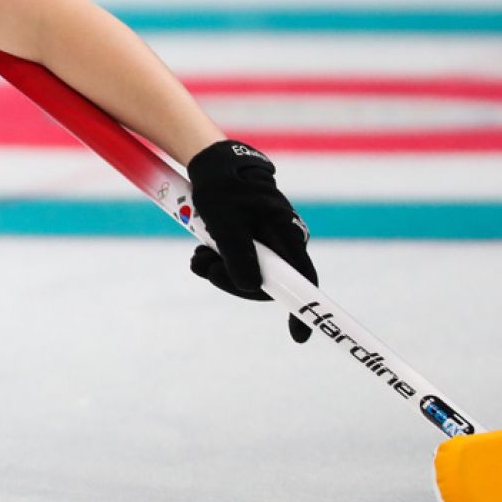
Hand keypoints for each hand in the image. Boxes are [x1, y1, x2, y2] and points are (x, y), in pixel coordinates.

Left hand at [186, 140, 317, 342]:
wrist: (214, 165)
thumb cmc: (223, 188)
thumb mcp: (225, 221)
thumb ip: (238, 253)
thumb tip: (251, 286)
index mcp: (287, 235)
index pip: (303, 279)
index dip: (302, 308)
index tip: (299, 336)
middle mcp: (283, 242)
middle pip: (266, 283)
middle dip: (233, 282)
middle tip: (205, 268)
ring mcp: (268, 243)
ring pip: (248, 274)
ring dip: (219, 271)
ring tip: (198, 256)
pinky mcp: (252, 242)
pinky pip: (238, 263)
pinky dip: (218, 262)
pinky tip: (201, 252)